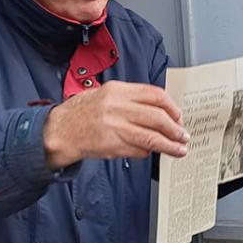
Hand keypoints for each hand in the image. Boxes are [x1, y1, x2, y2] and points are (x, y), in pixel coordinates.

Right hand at [43, 80, 188, 169]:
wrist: (60, 130)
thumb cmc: (83, 112)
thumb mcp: (106, 94)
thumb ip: (131, 99)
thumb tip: (160, 110)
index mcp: (117, 91)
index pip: (155, 95)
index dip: (172, 107)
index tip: (179, 116)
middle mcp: (117, 107)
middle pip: (157, 118)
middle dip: (175, 129)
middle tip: (183, 135)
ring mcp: (114, 127)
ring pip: (152, 137)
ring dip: (169, 145)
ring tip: (179, 149)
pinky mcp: (112, 145)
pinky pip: (138, 149)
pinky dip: (148, 151)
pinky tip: (153, 152)